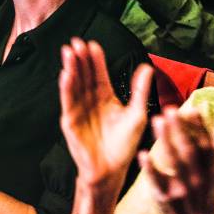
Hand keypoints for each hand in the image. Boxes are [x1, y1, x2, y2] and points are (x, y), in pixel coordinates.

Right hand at [59, 38, 153, 186]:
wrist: (111, 171)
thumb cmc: (123, 146)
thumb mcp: (136, 115)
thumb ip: (138, 90)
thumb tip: (147, 67)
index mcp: (105, 97)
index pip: (98, 74)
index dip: (95, 60)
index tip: (93, 44)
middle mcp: (89, 100)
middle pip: (84, 75)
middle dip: (80, 59)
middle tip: (76, 42)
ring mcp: (78, 110)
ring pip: (74, 85)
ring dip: (70, 68)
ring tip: (68, 52)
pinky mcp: (70, 121)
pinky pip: (68, 102)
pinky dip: (66, 88)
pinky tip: (66, 75)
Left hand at [141, 108, 213, 213]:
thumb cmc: (204, 187)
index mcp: (209, 167)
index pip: (206, 144)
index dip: (201, 127)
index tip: (193, 109)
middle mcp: (198, 176)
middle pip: (189, 150)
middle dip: (180, 129)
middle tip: (170, 109)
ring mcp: (182, 187)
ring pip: (174, 162)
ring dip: (165, 140)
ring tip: (156, 120)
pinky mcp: (166, 196)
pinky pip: (157, 182)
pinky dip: (150, 169)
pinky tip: (142, 154)